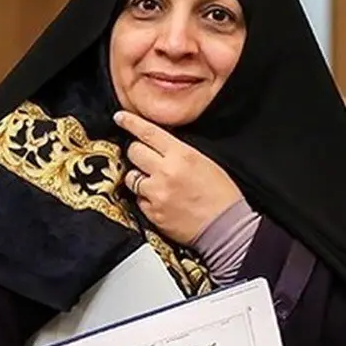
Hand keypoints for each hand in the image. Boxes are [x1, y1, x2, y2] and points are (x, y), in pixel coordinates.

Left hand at [114, 110, 242, 244]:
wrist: (225, 227)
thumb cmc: (221, 194)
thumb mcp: (204, 161)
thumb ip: (179, 151)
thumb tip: (159, 144)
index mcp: (181, 155)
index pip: (148, 132)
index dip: (130, 122)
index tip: (120, 117)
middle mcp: (165, 172)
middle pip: (133, 151)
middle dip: (137, 152)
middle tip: (145, 157)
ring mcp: (156, 194)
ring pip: (131, 177)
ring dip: (138, 177)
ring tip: (155, 183)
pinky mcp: (152, 213)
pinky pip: (138, 200)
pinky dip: (145, 198)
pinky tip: (161, 201)